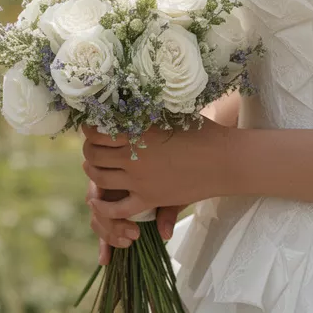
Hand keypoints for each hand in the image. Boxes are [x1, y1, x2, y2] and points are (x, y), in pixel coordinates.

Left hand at [81, 117, 232, 228]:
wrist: (224, 160)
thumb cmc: (202, 132)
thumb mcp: (173, 118)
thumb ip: (147, 116)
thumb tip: (127, 103)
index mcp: (138, 132)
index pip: (98, 131)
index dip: (90, 129)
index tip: (92, 127)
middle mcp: (134, 156)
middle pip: (94, 155)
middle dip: (88, 150)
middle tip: (92, 146)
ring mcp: (140, 180)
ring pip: (100, 179)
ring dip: (92, 172)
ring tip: (93, 166)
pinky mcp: (149, 199)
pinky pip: (116, 209)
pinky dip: (102, 207)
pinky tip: (97, 201)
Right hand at [84, 177, 185, 265]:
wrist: (181, 175)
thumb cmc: (174, 178)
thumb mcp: (174, 191)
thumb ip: (167, 209)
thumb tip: (165, 233)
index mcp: (119, 174)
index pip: (102, 195)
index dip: (114, 214)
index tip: (136, 231)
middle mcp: (109, 187)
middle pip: (98, 210)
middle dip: (113, 227)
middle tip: (134, 237)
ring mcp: (109, 202)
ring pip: (98, 221)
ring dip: (110, 236)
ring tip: (127, 245)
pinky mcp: (113, 216)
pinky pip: (104, 230)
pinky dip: (105, 246)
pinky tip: (105, 260)